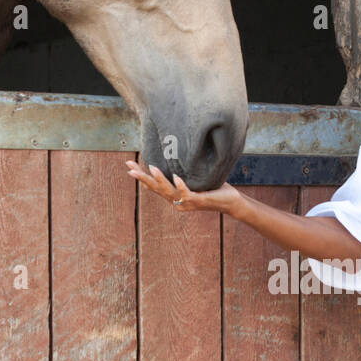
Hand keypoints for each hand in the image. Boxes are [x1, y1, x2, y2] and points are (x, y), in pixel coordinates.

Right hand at [125, 161, 242, 215]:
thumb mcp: (196, 180)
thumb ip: (184, 174)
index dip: (142, 177)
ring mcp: (187, 203)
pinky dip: (180, 185)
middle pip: (156, 189)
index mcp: (175, 197)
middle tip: (129, 167)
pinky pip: (187, 193)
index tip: (130, 166)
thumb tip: (177, 157)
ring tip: (150, 168)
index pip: (154, 186)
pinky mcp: (198, 201)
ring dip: (159, 179)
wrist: (230, 202)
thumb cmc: (214, 189)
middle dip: (142, 177)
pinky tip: (175, 177)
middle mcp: (178, 202)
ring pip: (168, 191)